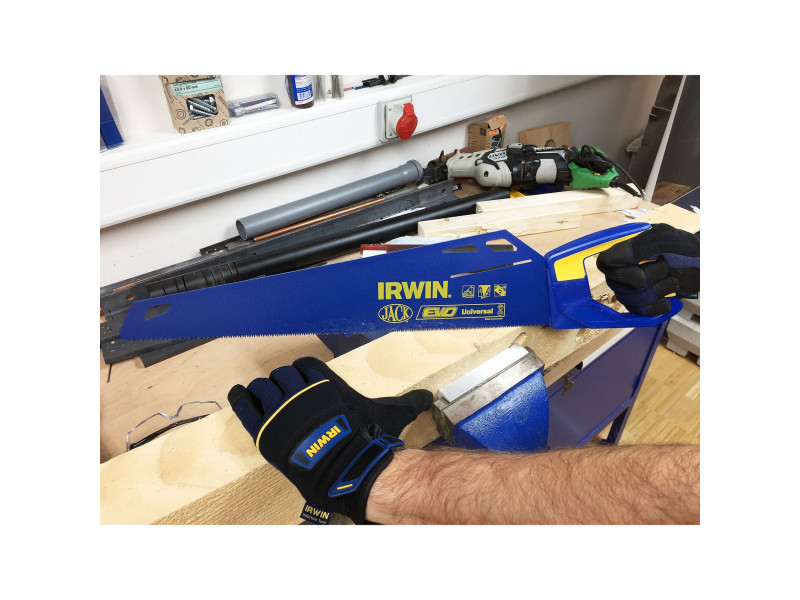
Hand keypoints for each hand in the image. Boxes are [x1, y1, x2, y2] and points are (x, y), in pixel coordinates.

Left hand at [228, 357, 431, 523]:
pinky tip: (238, 396)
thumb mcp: (391, 414)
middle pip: (282, 374)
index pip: (305, 364)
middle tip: (283, 395)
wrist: (348, 467)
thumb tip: (430, 397)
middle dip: (282, 382)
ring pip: (263, 386)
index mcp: (325, 381)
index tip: (300, 378)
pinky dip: (240, 397)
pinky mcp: (265, 429)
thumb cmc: (369, 439)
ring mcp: (281, 408)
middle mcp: (301, 389)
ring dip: (262, 390)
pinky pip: (245, 404)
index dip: (302, 371)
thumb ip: (408, 401)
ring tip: (263, 399)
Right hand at [597, 224, 699, 315]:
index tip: (639, 274)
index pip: (604, 263)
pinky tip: (669, 301)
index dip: (618, 272)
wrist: (704, 265)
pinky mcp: (643, 302)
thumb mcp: (664, 239)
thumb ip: (637, 247)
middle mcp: (624, 268)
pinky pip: (639, 312)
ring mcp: (632, 287)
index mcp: (625, 250)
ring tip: (672, 281)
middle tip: (665, 268)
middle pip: (616, 284)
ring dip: (657, 292)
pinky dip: (657, 308)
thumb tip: (608, 259)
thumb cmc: (686, 247)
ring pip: (629, 300)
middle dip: (646, 281)